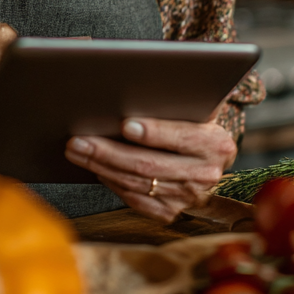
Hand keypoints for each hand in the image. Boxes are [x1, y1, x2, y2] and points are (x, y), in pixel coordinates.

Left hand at [63, 110, 237, 222]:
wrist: (209, 158)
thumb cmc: (194, 123)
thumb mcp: (198, 108)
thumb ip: (181, 97)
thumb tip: (150, 82)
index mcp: (216, 143)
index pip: (182, 137)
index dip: (154, 132)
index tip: (125, 125)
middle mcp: (205, 174)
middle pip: (149, 165)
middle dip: (108, 152)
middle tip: (79, 140)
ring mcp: (188, 197)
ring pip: (136, 183)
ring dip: (101, 167)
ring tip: (77, 151)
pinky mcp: (171, 211)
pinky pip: (135, 200)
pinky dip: (112, 183)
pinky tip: (96, 168)